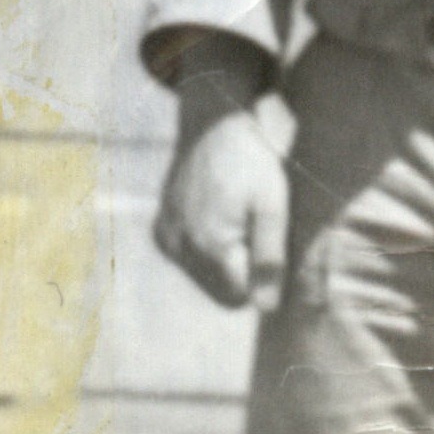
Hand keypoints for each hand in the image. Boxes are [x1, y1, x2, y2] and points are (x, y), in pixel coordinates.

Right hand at [154, 107, 288, 310]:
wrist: (212, 125)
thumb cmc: (251, 162)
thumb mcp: (273, 204)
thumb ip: (269, 258)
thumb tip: (265, 308)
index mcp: (210, 245)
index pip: (241, 297)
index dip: (261, 277)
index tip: (268, 243)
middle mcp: (180, 247)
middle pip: (220, 291)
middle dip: (241, 271)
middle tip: (252, 228)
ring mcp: (166, 239)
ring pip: (204, 278)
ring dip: (224, 260)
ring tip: (235, 218)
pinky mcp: (160, 231)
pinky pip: (188, 260)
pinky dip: (205, 248)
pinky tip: (215, 215)